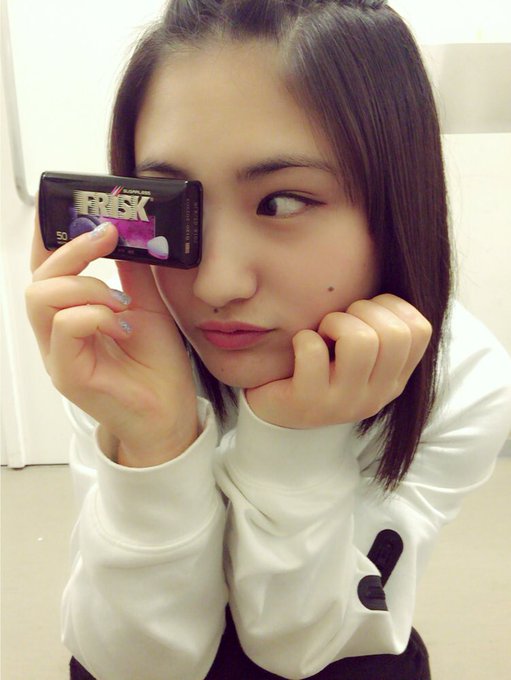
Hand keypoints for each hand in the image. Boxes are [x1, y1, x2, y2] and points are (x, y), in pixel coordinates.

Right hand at [26, 217, 197, 465]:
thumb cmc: (155, 364)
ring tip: (121, 299)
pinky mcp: (69, 374)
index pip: (45, 268)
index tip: (77, 207)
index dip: (52, 234)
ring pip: (41, 298)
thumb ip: (133, 273)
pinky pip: (66, 328)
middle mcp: (56, 333)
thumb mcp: (147, 305)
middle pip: (37, 278)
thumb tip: (132, 233)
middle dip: (72, 250)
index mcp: (70, 314)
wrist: (171, 411)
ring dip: (87, 285)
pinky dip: (96, 314)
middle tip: (108, 237)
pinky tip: (122, 322)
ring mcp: (58, 355)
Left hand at [245, 294, 431, 428]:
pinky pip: (313, 352)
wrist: (276, 410)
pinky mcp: (308, 404)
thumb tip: (387, 270)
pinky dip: (303, 339)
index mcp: (395, 379)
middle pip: (394, 333)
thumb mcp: (358, 351)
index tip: (362, 314)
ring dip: (334, 323)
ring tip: (320, 334)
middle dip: (361, 312)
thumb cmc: (319, 366)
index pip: (419, 330)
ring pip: (360, 341)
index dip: (390, 306)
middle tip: (337, 324)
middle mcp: (377, 396)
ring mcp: (344, 403)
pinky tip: (299, 348)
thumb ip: (378, 325)